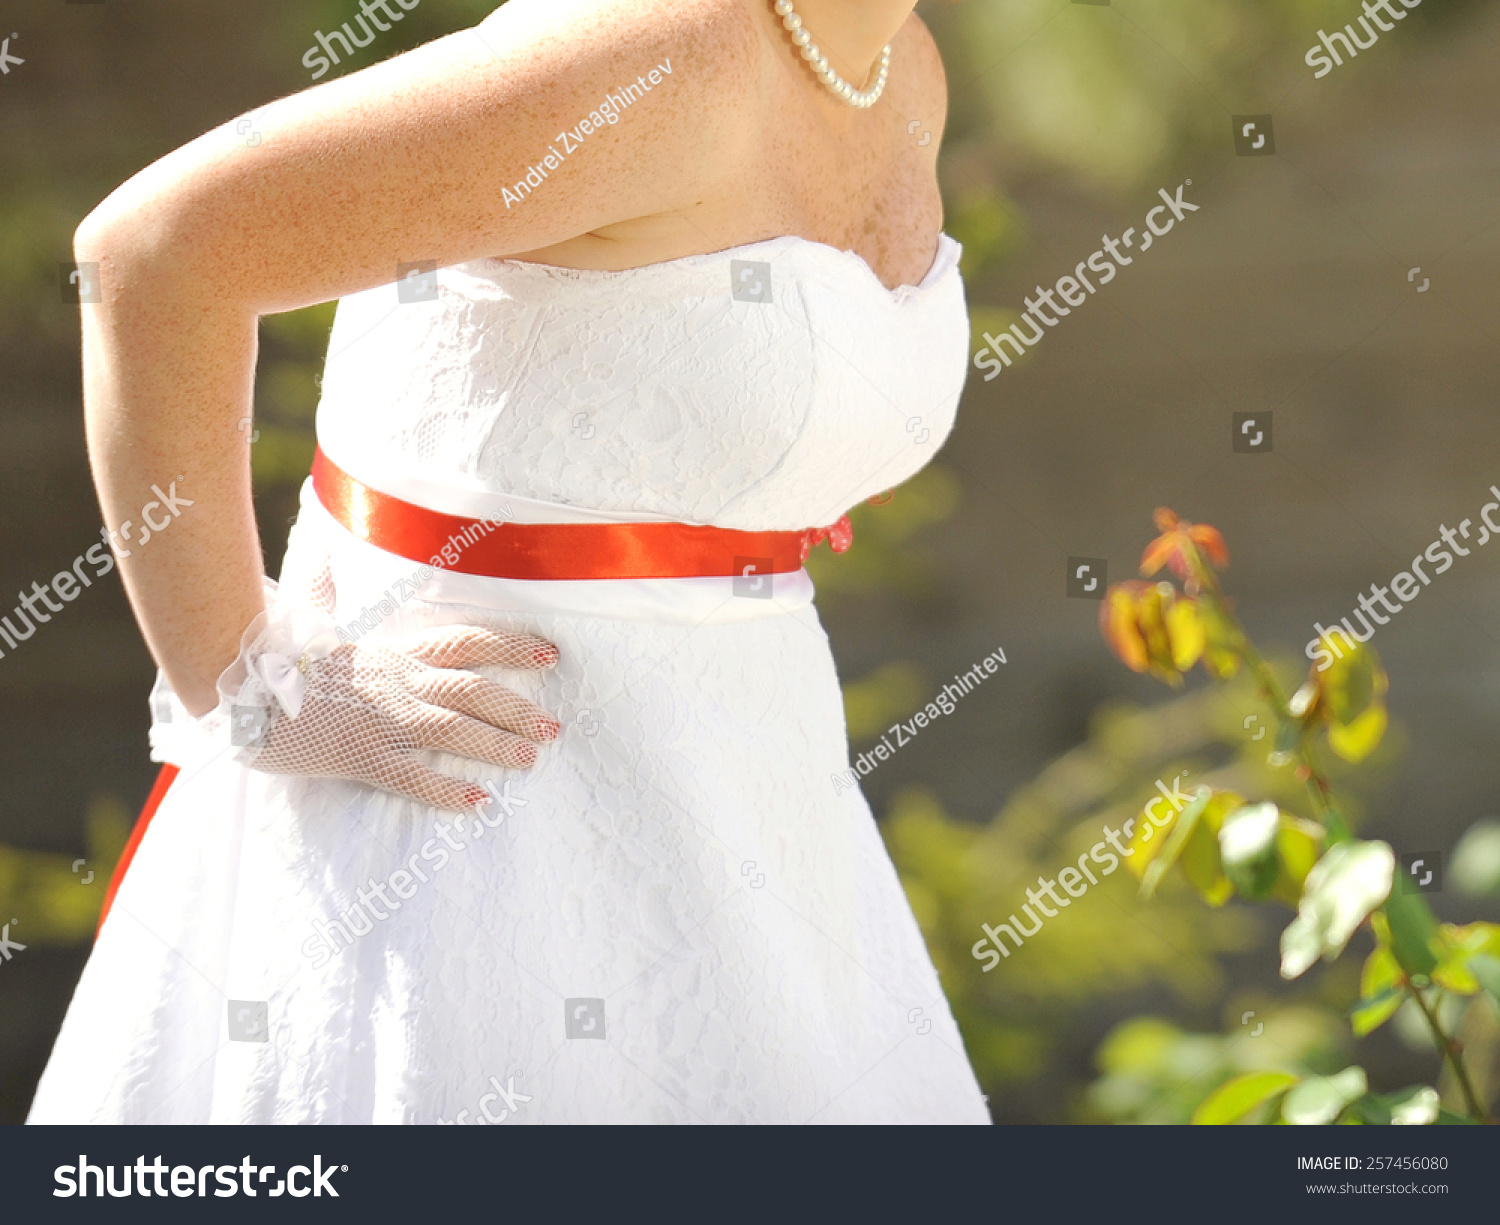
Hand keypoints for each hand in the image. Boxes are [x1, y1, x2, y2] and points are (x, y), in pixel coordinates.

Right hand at [241, 624, 560, 810]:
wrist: (235, 684)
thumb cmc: (278, 662)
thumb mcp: (324, 633)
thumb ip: (344, 614)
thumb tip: (334, 578)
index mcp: (395, 651)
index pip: (467, 642)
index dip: (513, 645)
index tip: (550, 653)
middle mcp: (396, 681)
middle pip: (471, 688)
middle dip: (518, 706)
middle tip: (555, 725)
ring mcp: (379, 718)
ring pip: (451, 728)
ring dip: (496, 743)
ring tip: (532, 757)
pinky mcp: (358, 754)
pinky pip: (410, 775)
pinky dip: (446, 788)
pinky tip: (478, 801)